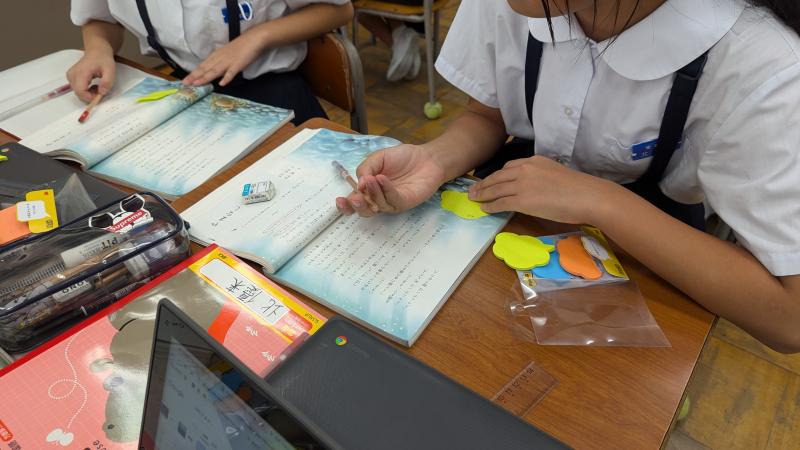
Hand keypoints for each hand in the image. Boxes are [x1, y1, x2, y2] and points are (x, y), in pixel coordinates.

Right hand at [66, 50, 115, 101]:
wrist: (97, 50)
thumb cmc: (103, 58)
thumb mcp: (110, 70)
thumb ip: (107, 82)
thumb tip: (102, 92)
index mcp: (81, 72)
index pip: (80, 91)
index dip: (90, 97)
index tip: (100, 95)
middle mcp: (72, 75)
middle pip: (78, 93)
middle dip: (90, 95)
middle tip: (101, 90)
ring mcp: (71, 76)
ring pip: (78, 92)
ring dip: (89, 93)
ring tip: (98, 86)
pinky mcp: (72, 77)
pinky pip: (78, 89)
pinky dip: (86, 90)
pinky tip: (93, 85)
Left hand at [183, 33, 263, 86]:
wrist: (254, 39)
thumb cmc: (242, 46)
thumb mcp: (228, 53)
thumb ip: (221, 61)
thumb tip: (215, 69)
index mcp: (217, 55)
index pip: (203, 65)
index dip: (194, 73)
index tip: (185, 80)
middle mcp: (220, 58)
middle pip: (205, 68)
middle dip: (194, 76)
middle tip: (185, 83)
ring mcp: (229, 61)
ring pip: (214, 71)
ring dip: (205, 78)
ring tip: (196, 84)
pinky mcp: (238, 64)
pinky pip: (231, 72)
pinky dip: (226, 78)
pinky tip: (222, 84)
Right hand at [336, 144, 446, 216]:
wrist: (426, 157)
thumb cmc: (402, 158)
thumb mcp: (378, 158)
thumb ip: (365, 168)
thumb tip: (358, 183)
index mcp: (368, 189)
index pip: (353, 202)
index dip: (345, 205)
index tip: (339, 200)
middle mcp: (378, 199)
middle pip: (364, 211)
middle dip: (357, 206)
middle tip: (355, 198)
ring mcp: (391, 203)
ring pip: (377, 206)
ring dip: (372, 193)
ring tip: (372, 179)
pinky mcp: (404, 202)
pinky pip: (392, 200)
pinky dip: (385, 190)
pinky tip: (382, 179)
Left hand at [468, 156, 619, 223]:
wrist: (586, 196)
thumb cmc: (578, 189)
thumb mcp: (556, 173)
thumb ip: (541, 177)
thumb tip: (535, 188)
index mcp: (534, 161)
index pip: (509, 167)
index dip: (497, 176)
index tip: (489, 180)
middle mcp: (525, 169)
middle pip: (498, 177)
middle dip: (483, 184)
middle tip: (473, 189)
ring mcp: (522, 184)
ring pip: (495, 189)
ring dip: (482, 194)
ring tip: (474, 199)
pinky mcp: (522, 200)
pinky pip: (500, 202)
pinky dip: (490, 206)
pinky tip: (485, 209)